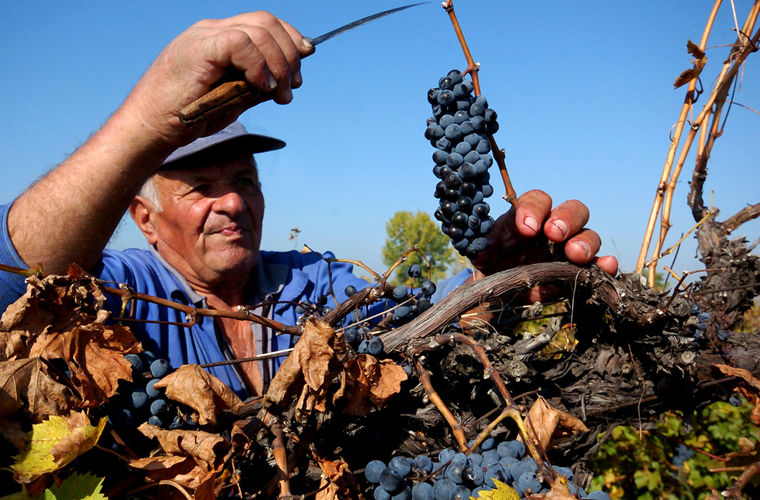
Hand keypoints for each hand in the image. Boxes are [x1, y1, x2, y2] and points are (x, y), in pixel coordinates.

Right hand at [121, 11, 312, 148]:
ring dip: (279, 64)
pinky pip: (239, 43)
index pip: (265, 23)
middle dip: (290, 54)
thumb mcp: (233, 98)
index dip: (290, 39)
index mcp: (220, 37)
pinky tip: (262, 87)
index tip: (302, 64)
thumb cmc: (189, 116)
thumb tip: (287, 82)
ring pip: (259, 31)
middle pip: (267, 22)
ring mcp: (204, 36)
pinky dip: (258, 65)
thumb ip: (257, 85)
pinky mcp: (199, 48)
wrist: (151, 126)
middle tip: (292, 87)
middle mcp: (213, 30)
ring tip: (280, 95)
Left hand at [471, 189, 617, 276]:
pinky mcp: (580, 271)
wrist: (501, 289)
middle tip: (555, 234)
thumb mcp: (482, 253)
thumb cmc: (493, 262)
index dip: (534, 209)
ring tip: (575, 255)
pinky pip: (599, 264)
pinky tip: (605, 267)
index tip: (526, 228)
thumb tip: (481, 247)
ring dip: (585, 242)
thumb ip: (482, 246)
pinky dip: (605, 264)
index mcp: (529, 215)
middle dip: (566, 219)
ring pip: (589, 235)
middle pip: (573, 210)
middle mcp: (554, 227)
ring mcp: (570, 248)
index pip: (538, 200)